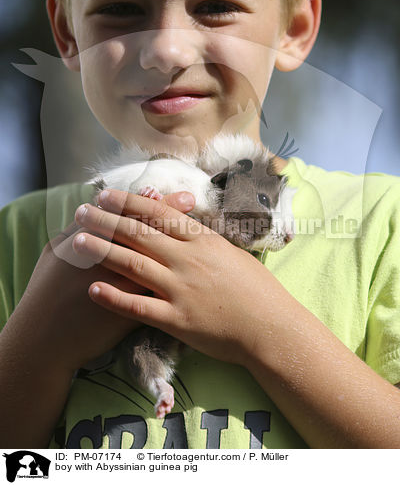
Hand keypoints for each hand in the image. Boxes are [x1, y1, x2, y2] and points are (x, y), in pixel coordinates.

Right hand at [11, 191, 194, 372]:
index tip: (160, 187)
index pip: (122, 212)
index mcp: (88, 240)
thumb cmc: (45, 292)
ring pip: (155, 256)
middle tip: (189, 198)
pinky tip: (183, 266)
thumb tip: (93, 209)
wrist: (43, 341)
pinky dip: (171, 275)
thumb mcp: (54, 253)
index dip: (146, 198)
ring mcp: (122, 286)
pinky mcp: (131, 312)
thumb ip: (76, 229)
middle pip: (144, 228)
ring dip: (175, 240)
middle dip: (169, 211)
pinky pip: (156, 289)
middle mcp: (108, 259)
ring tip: (193, 226)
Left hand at [73, 189, 275, 366]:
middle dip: (107, 221)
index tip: (107, 194)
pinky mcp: (177, 320)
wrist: (271, 327)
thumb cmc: (256, 289)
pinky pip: (139, 307)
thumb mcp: (231, 252)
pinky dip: (114, 298)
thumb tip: (182, 223)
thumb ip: (203, 238)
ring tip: (77, 241)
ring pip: (134, 265)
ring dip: (103, 251)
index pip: (159, 214)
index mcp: (202, 240)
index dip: (129, 203)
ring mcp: (181, 289)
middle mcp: (188, 260)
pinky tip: (92, 289)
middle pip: (140, 234)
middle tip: (81, 211)